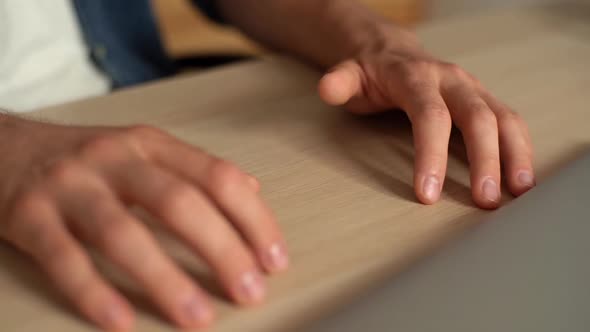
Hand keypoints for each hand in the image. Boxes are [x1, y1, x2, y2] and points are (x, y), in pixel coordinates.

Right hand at [0, 116, 287, 329]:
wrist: (3, 146)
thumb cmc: (86, 158)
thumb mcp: (143, 150)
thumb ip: (195, 168)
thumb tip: (252, 188)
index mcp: (150, 144)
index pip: (216, 177)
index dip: (253, 219)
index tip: (275, 259)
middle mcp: (114, 159)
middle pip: (179, 203)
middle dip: (222, 250)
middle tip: (250, 291)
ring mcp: (69, 185)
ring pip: (123, 233)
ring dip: (166, 279)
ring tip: (199, 318)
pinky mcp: (28, 216)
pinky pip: (64, 259)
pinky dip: (94, 293)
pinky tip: (122, 323)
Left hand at [318, 30, 534, 208]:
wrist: (394, 52)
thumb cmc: (373, 73)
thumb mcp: (350, 74)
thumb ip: (340, 83)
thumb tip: (327, 89)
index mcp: (417, 76)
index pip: (430, 115)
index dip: (431, 154)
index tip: (427, 193)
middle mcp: (452, 80)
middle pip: (477, 117)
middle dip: (484, 160)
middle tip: (484, 201)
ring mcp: (473, 89)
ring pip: (504, 118)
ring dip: (514, 156)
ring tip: (519, 193)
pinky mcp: (485, 100)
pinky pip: (511, 122)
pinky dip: (520, 149)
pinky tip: (522, 178)